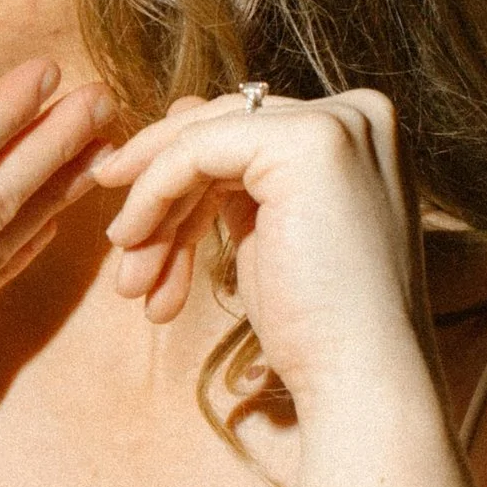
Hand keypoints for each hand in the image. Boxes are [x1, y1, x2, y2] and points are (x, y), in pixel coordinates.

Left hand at [93, 87, 427, 414]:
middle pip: (223, 131)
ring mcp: (337, 122)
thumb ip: (233, 173)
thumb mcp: (267, 229)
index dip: (180, 177)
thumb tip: (178, 109)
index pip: (245, 134)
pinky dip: (154, 193)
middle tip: (126, 262)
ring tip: (131, 281)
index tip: (132, 229)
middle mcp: (357, 113)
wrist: (360, 378)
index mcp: (357, 129)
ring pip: (203, 140)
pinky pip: (196, 151)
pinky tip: (134, 242)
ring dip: (153, 208)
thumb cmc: (316, 324)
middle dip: (164, 198)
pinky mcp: (307, 142)